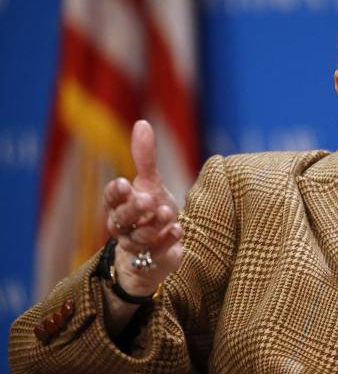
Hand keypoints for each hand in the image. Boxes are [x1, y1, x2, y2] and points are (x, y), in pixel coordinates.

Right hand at [103, 120, 183, 296]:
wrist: (158, 248)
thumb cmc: (150, 210)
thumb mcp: (150, 182)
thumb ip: (145, 157)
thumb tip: (142, 123)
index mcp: (119, 206)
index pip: (112, 199)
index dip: (116, 193)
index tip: (125, 183)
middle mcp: (123, 227)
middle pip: (122, 219)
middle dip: (134, 209)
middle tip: (148, 199)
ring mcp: (137, 246)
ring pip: (140, 237)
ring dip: (154, 225)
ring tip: (168, 213)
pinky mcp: (153, 261)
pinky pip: (157, 253)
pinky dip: (168, 242)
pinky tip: (179, 230)